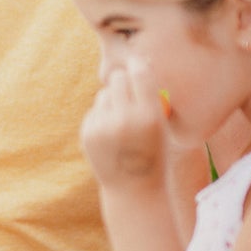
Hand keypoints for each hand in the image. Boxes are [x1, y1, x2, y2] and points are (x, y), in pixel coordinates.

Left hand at [80, 58, 168, 194]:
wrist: (134, 189)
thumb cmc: (154, 152)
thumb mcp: (162, 126)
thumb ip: (150, 98)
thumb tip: (137, 61)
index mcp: (150, 116)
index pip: (140, 73)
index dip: (138, 65)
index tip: (137, 63)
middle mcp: (126, 120)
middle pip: (118, 78)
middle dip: (123, 81)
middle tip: (129, 92)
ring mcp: (104, 127)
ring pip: (104, 93)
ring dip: (112, 101)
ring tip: (123, 122)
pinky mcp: (89, 133)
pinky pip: (95, 110)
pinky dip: (103, 117)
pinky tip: (112, 136)